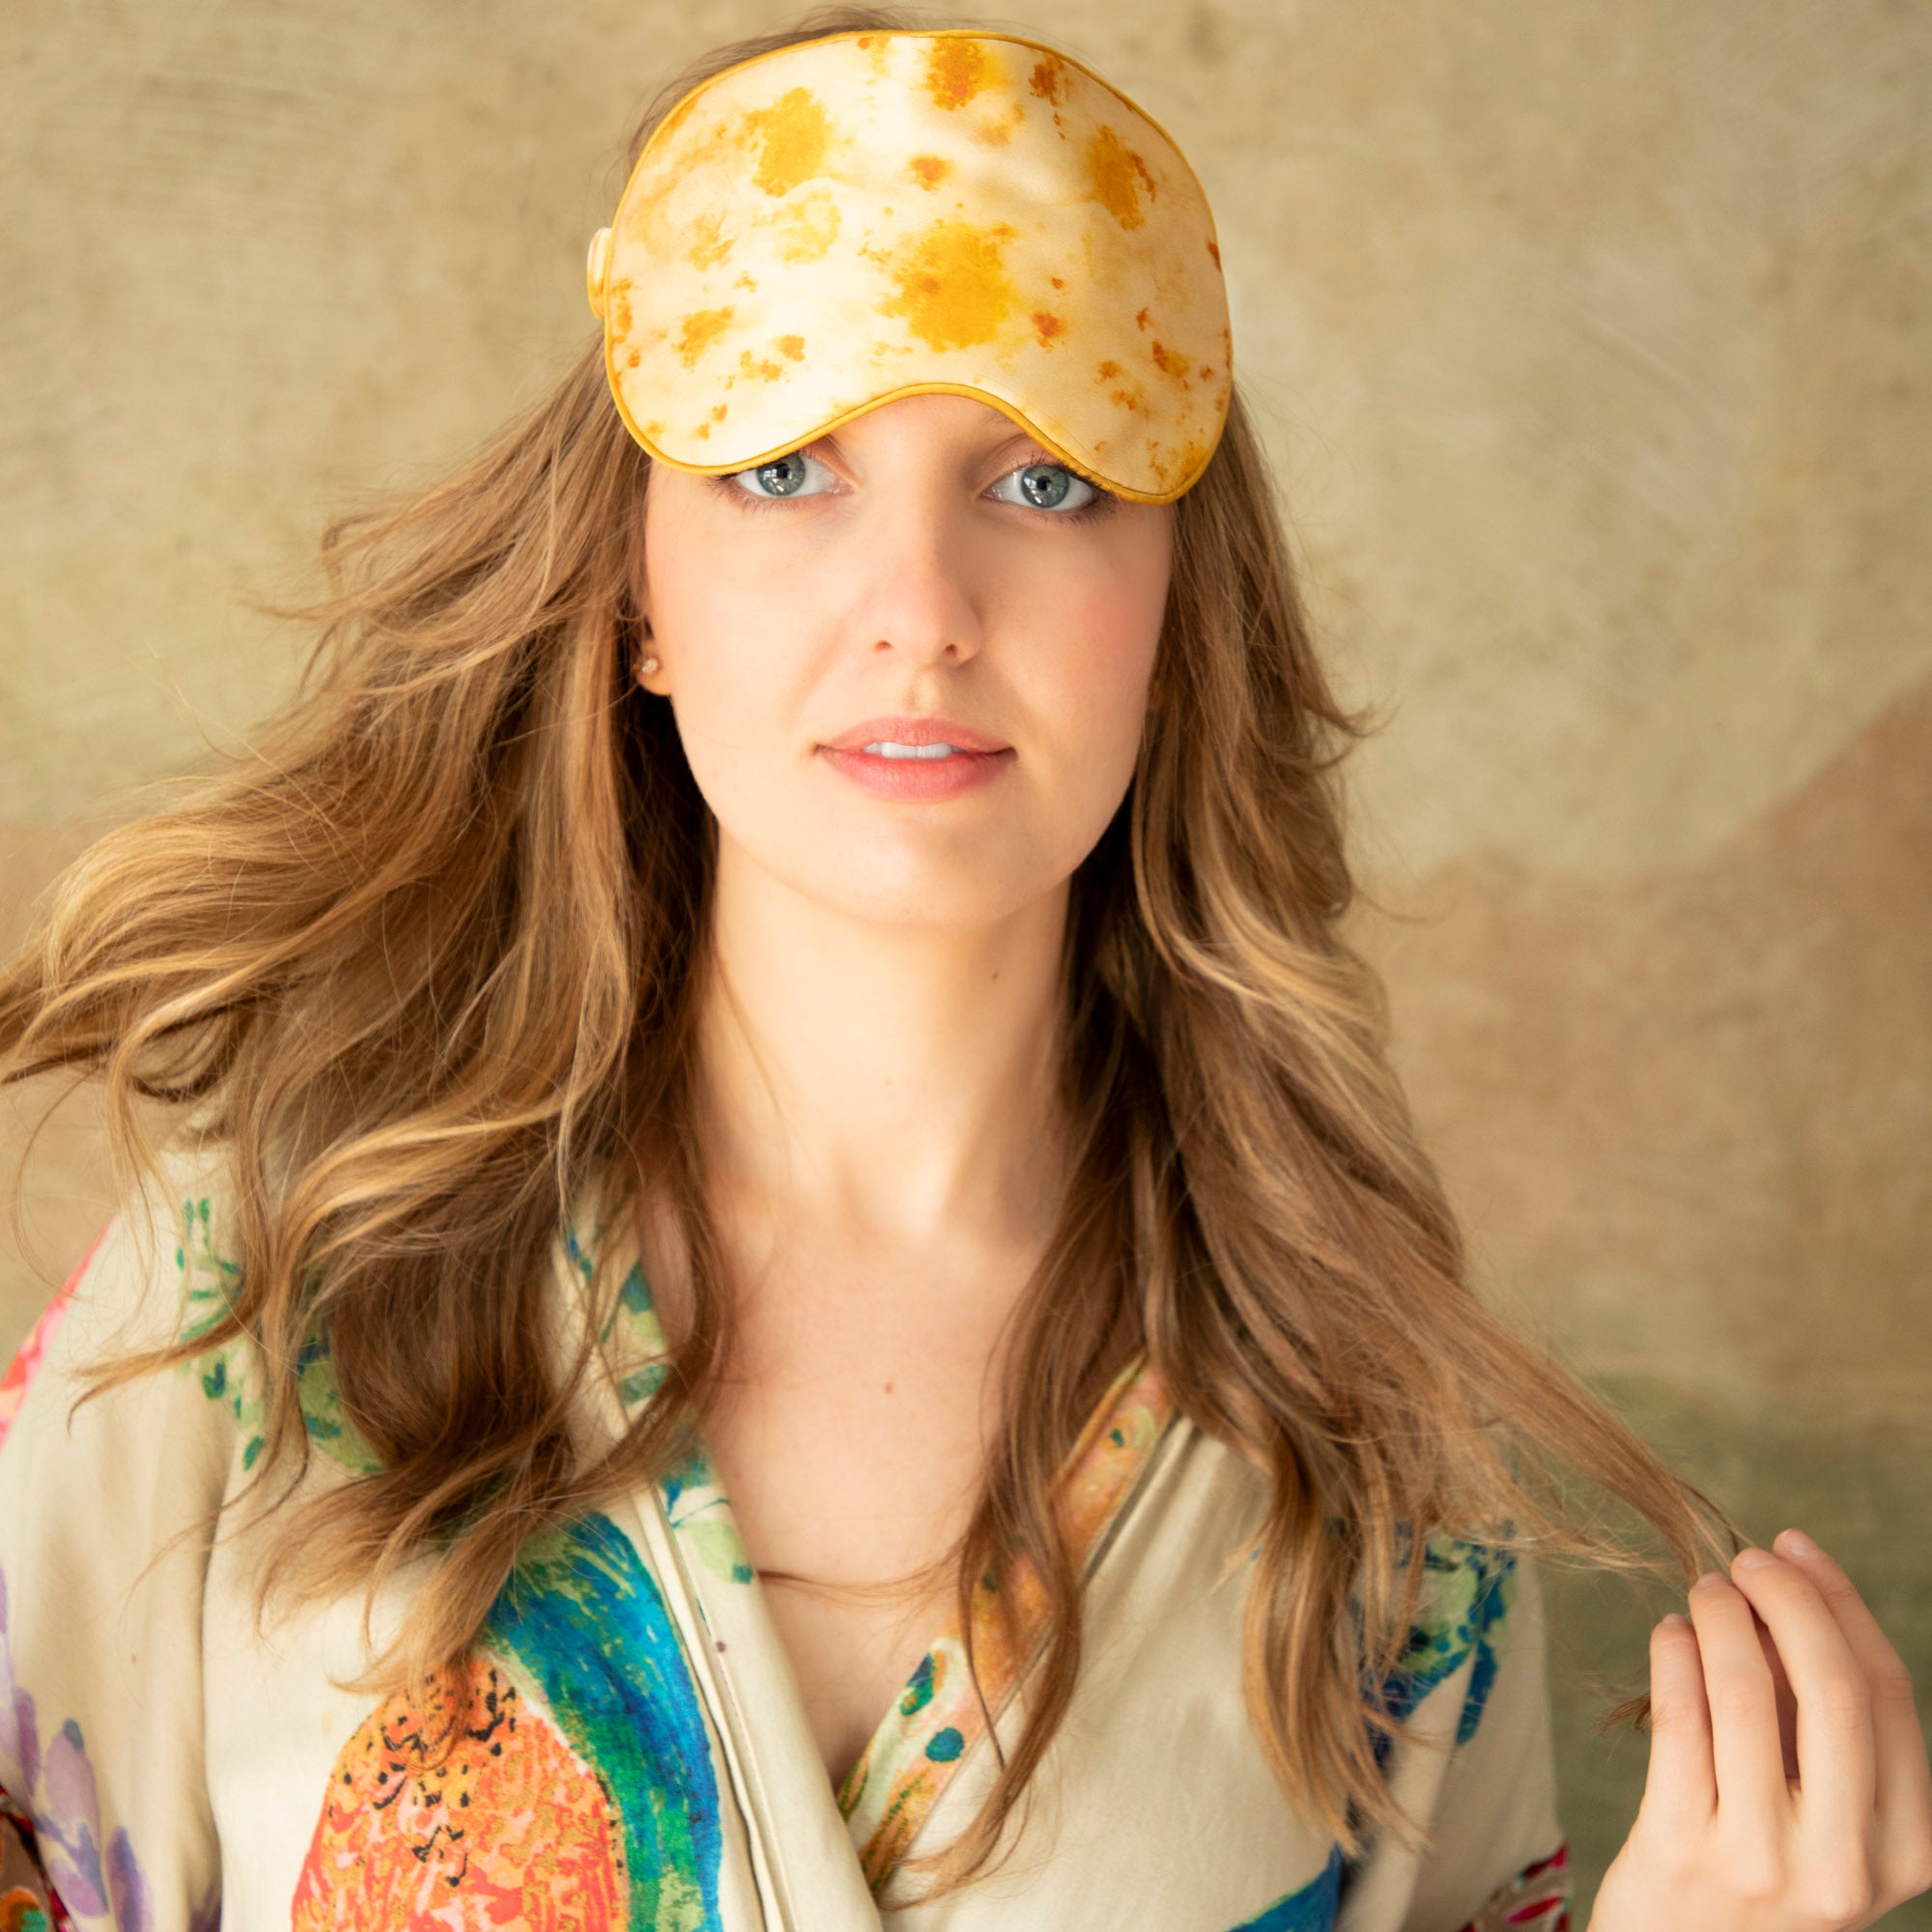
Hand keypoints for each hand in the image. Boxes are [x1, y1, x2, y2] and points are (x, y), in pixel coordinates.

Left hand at [1589, 1528, 1931, 1929]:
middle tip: (1748, 1558)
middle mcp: (1846, 1863)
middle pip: (1834, 1689)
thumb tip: (1788, 1585)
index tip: (1798, 1548)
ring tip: (1704, 1591)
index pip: (1888, 1695)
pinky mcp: (1681, 1852)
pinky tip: (1671, 1634)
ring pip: (1747, 1693)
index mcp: (1905, 1848)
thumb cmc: (1759, 1868)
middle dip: (1789, 1598)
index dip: (1841, 1603)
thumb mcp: (1822, 1814)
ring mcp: (1763, 1862)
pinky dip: (1674, 1654)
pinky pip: (1679, 1719)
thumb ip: (1818, 1717)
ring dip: (1721, 1616)